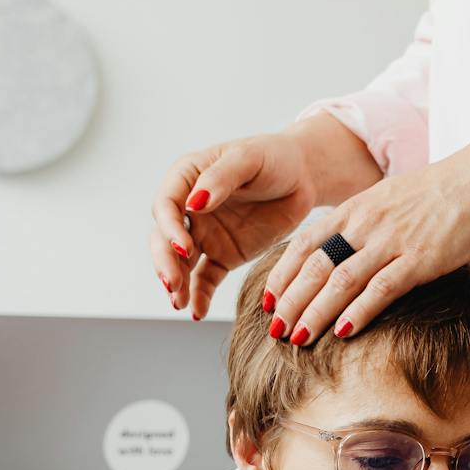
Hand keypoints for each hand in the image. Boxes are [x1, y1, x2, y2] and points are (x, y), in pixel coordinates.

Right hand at [150, 116, 380, 319]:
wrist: (305, 177)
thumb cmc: (274, 157)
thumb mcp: (248, 159)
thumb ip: (219, 179)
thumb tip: (193, 203)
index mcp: (187, 178)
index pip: (165, 205)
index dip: (168, 227)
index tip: (184, 246)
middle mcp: (189, 208)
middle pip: (164, 238)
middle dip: (165, 261)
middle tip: (173, 284)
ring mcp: (205, 234)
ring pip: (180, 262)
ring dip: (176, 283)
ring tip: (179, 303)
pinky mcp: (224, 255)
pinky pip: (205, 279)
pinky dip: (199, 295)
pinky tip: (196, 311)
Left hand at [260, 113, 469, 345]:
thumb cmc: (442, 192)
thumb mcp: (390, 201)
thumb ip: (366, 225)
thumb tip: (349, 251)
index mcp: (355, 209)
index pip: (304, 245)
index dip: (282, 275)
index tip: (268, 301)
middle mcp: (365, 224)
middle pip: (314, 267)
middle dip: (290, 302)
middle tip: (274, 330)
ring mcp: (391, 241)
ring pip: (339, 281)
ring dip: (315, 313)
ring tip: (298, 338)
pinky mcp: (419, 258)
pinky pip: (380, 289)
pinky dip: (358, 312)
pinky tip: (342, 332)